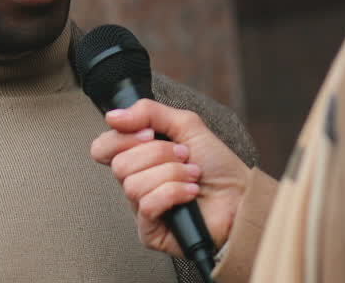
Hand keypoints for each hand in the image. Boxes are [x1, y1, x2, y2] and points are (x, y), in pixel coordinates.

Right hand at [90, 98, 250, 256]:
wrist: (241, 195)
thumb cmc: (217, 164)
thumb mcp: (185, 124)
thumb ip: (149, 112)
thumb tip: (114, 116)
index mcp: (137, 157)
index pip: (102, 148)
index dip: (121, 138)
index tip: (149, 133)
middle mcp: (135, 182)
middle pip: (119, 165)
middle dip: (158, 155)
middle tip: (183, 155)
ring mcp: (141, 209)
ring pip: (133, 185)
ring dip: (171, 174)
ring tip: (192, 175)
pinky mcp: (150, 231)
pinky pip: (147, 206)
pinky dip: (173, 193)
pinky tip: (190, 194)